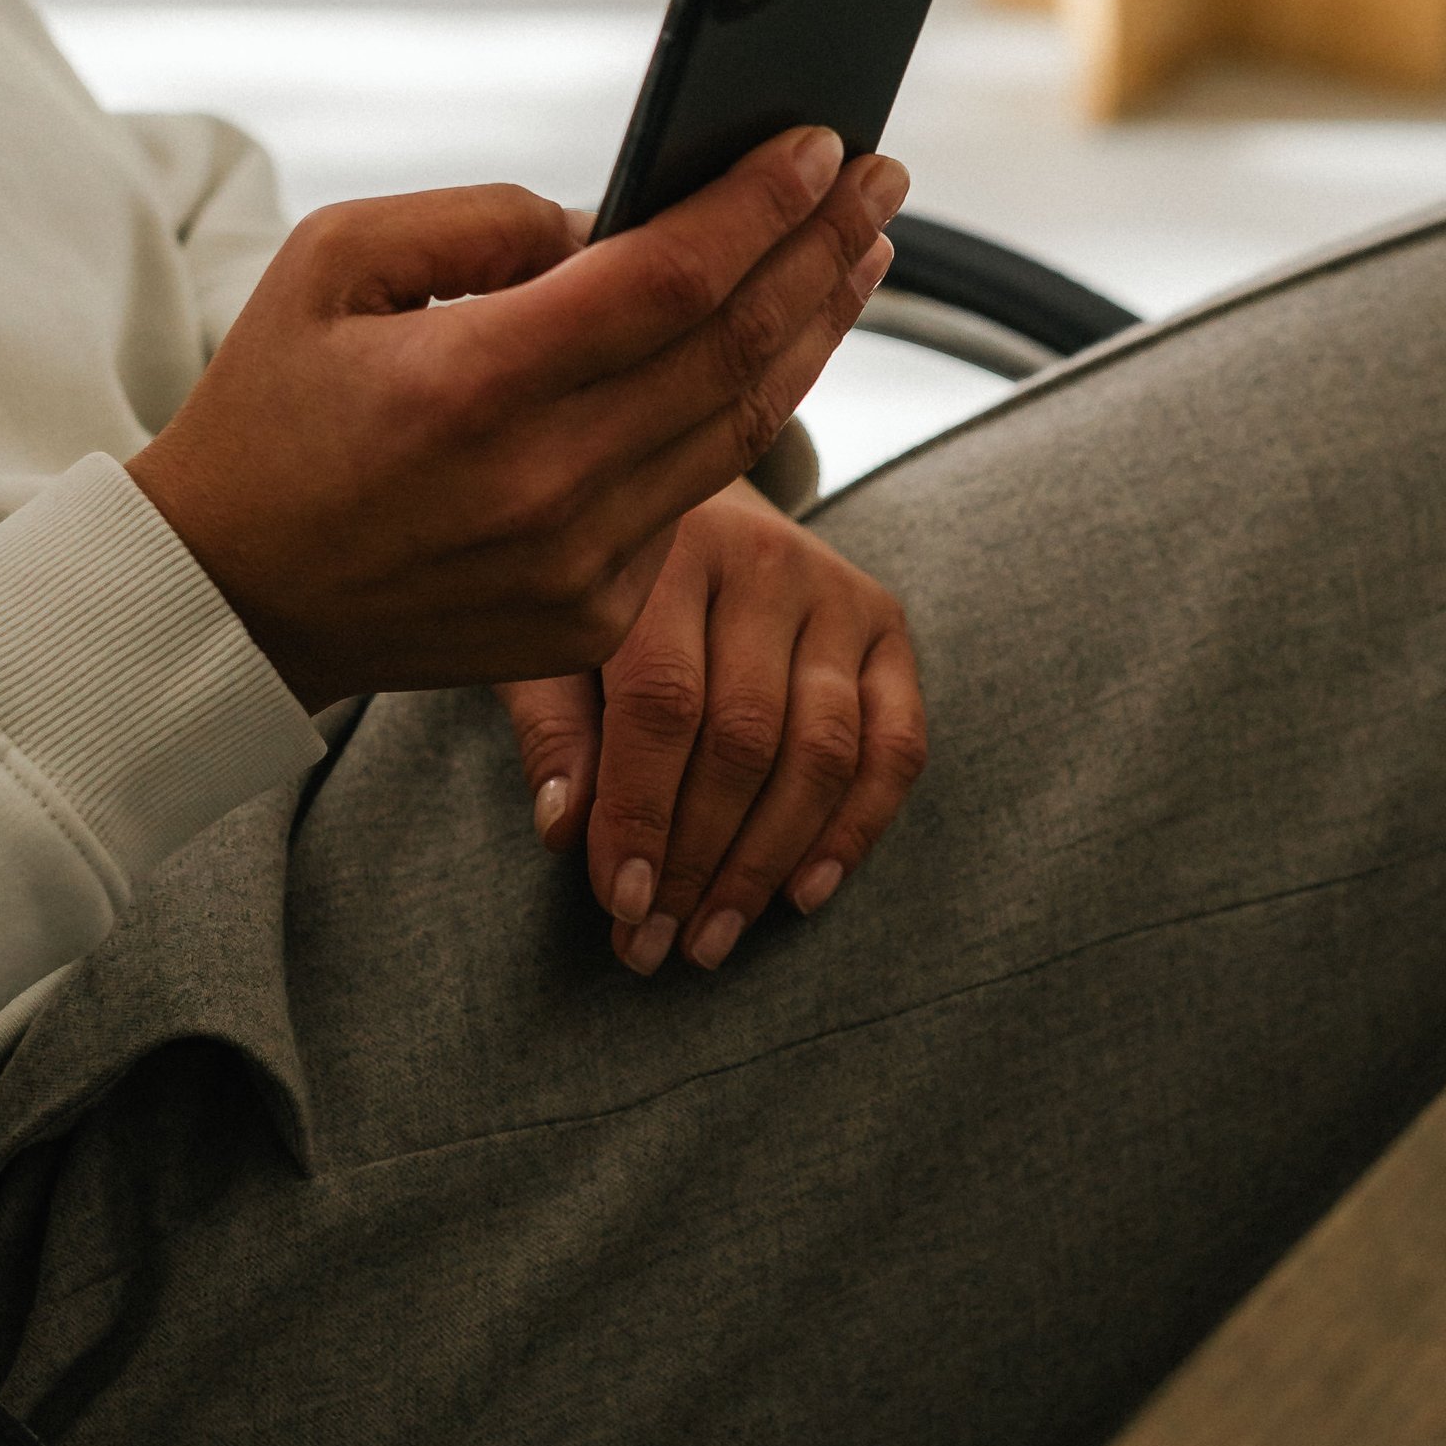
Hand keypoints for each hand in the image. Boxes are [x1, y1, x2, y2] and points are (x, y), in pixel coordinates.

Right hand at [128, 129, 903, 709]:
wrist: (231, 599)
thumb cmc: (273, 411)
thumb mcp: (332, 264)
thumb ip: (481, 220)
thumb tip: (618, 217)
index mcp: (470, 384)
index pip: (668, 278)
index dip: (761, 206)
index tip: (824, 145)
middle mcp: (539, 485)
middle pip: (734, 351)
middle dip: (823, 252)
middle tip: (882, 182)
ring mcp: (576, 566)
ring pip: (741, 431)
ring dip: (814, 332)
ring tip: (860, 254)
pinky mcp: (592, 621)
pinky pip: (694, 500)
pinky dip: (742, 416)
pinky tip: (776, 351)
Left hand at [497, 482, 925, 974]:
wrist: (676, 501)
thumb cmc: (600, 592)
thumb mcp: (549, 642)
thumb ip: (555, 726)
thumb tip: (566, 830)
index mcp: (672, 547)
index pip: (664, 700)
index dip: (642, 812)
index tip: (621, 904)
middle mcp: (766, 560)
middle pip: (745, 736)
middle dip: (699, 858)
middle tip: (655, 944)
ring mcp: (838, 594)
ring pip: (823, 752)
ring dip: (766, 863)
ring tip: (712, 938)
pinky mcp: (887, 628)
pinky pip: (897, 748)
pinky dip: (854, 831)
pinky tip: (801, 896)